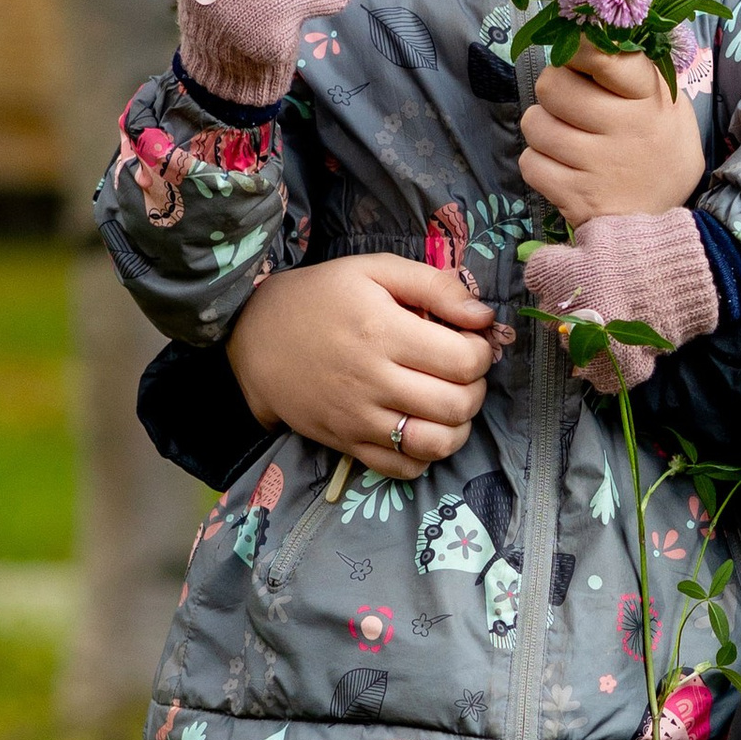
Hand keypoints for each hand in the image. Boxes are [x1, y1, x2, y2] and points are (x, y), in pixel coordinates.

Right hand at [226, 253, 503, 477]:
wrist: (255, 337)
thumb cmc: (321, 297)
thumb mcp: (374, 270)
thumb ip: (435, 285)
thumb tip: (485, 316)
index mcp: (383, 332)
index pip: (465, 361)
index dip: (482, 352)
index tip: (470, 341)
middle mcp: (373, 381)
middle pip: (458, 405)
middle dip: (476, 388)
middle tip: (462, 372)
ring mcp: (359, 420)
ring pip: (437, 444)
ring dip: (458, 427)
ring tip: (449, 403)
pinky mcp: (347, 445)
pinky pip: (403, 469)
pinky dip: (425, 456)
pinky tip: (422, 427)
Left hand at [521, 43, 705, 224]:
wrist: (663, 225)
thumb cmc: (657, 150)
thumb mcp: (665, 104)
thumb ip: (633, 71)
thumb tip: (583, 36)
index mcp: (649, 98)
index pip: (602, 55)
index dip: (576, 46)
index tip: (574, 53)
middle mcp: (626, 129)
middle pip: (552, 85)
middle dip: (552, 90)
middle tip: (566, 104)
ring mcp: (599, 166)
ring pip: (534, 124)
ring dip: (541, 128)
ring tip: (564, 138)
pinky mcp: (576, 198)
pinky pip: (530, 163)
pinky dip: (538, 164)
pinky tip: (560, 168)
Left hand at [522, 206, 717, 394]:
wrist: (695, 272)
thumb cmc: (647, 245)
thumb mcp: (603, 230)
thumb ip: (577, 249)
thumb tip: (568, 260)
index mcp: (564, 275)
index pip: (536, 276)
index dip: (550, 272)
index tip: (564, 269)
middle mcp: (572, 313)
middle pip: (551, 314)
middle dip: (566, 305)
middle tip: (593, 295)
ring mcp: (596, 344)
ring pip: (572, 347)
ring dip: (584, 336)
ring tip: (609, 321)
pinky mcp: (621, 365)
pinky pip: (600, 376)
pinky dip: (607, 366)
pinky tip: (619, 348)